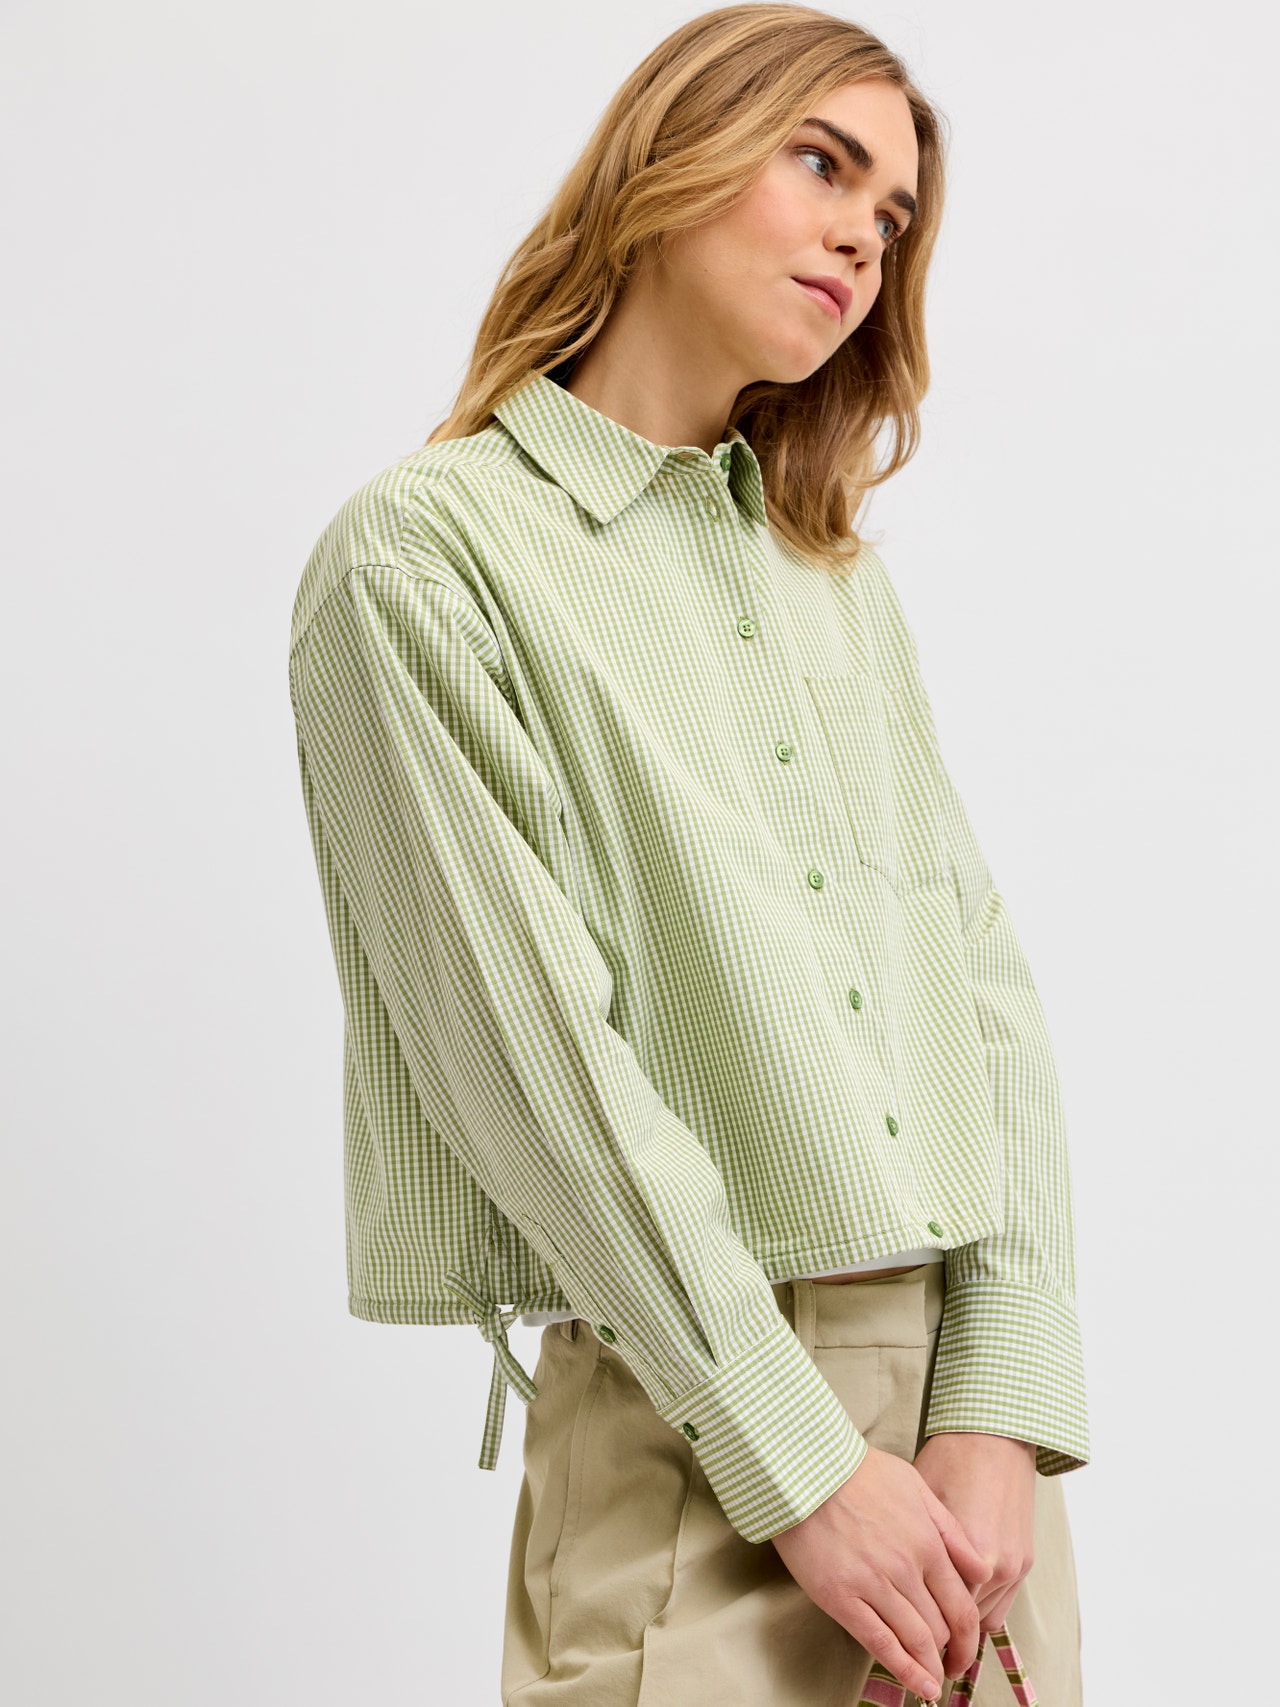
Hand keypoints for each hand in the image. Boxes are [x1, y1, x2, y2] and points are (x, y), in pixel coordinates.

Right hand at [770, 1443, 984, 1701]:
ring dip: (930, 1667)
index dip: (968, 1637)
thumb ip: (950, 1529)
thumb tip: (980, 1570)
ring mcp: (873, 1584)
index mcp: (927, 1542)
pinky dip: (903, 1671)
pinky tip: (919, 1687)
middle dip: (949, 1652)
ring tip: (934, 1681)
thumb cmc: (858, 1472)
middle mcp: (906, 1568)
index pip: (961, 1607)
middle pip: (940, 1628)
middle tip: (947, 1663)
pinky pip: (880, 1643)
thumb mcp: (915, 1486)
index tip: (965, 1649)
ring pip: (915, 1640)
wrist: (805, 1469)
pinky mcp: (841, 1597)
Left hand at [912, 1432, 1036, 1630]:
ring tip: (935, 1633)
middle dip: (941, 1635)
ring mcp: (1015, 1565)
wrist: (994, 1438)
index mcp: (970, 1552)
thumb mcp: (920, 1501)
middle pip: (963, 1622)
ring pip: (984, 1619)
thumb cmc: (950, 1463)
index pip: (941, 1611)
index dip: (919, 1624)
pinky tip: (960, 1609)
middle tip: (918, 1646)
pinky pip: (1003, 1604)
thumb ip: (914, 1548)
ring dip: (962, 1626)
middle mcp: (997, 1566)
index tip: (902, 1636)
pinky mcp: (1026, 1561)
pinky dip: (982, 1610)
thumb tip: (889, 1579)